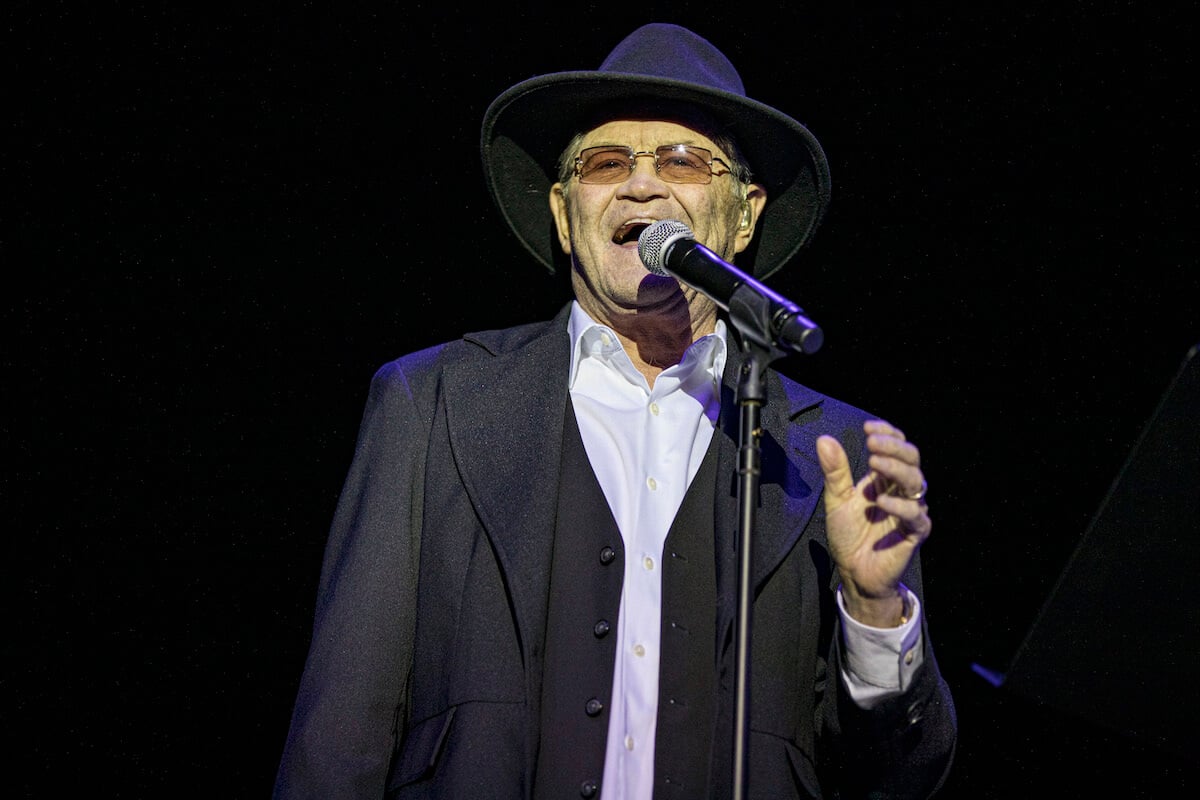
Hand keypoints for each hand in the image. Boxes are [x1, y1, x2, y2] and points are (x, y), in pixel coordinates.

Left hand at [816, 420, 931, 626]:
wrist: (854, 572)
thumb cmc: (849, 536)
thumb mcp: (837, 499)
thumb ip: (835, 471)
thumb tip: (824, 439)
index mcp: (884, 479)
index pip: (896, 447)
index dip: (887, 434)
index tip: (868, 427)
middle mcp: (900, 491)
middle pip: (911, 459)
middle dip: (893, 446)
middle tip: (872, 442)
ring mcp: (910, 510)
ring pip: (916, 482)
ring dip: (896, 468)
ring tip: (874, 462)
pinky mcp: (914, 532)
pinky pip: (915, 515)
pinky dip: (899, 506)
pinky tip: (880, 502)